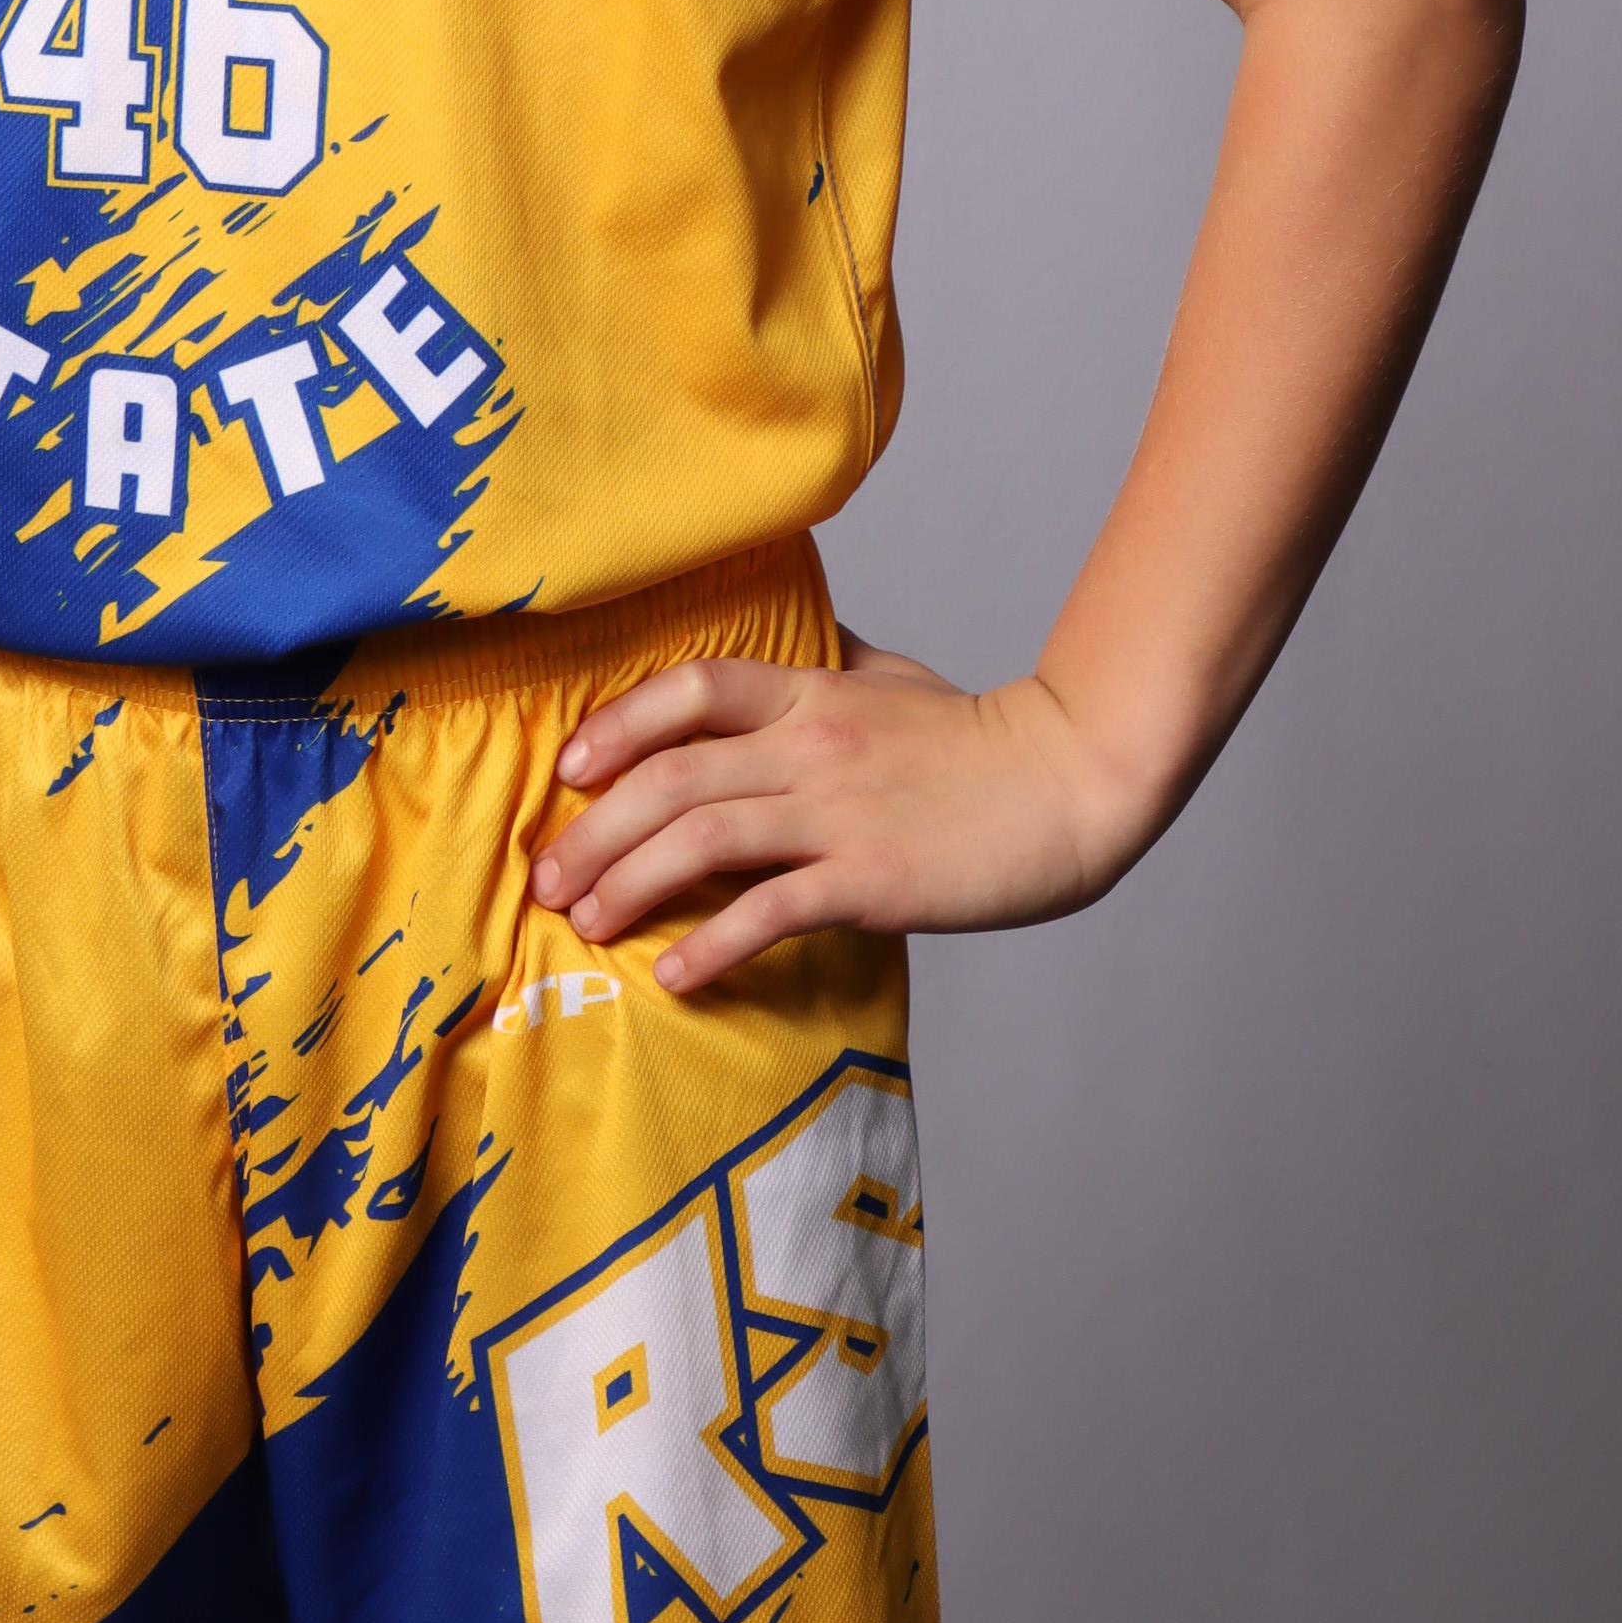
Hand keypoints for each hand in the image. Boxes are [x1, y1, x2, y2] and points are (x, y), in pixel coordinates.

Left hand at [533, 635, 1133, 991]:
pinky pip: (770, 910)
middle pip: (670, 776)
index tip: (569, 772)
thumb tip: (784, 648)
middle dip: (594, 831)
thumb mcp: (896, 678)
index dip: (618, 725)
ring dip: (629, 884)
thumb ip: (830, 664)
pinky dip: (712, 944)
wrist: (1074, 783)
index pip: (691, 688)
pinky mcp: (871, 878)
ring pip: (702, 838)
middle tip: (547, 879)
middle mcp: (812, 744)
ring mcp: (839, 811)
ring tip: (588, 925)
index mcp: (812, 691)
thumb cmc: (983, 738)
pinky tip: (676, 974)